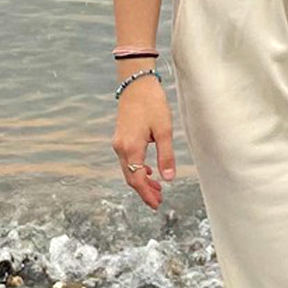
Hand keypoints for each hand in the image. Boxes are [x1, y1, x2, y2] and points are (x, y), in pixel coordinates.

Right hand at [112, 80, 174, 210]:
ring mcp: (119, 142)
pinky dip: (137, 169)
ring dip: (141, 180)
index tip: (157, 204)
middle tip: (159, 200)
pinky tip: (149, 171)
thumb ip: (166, 156)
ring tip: (157, 188)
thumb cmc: (152, 103)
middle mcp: (121, 148)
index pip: (137, 179)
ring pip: (128, 169)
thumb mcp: (164, 131)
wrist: (136, 84)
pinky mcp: (121, 137)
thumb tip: (169, 179)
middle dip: (144, 190)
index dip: (147, 194)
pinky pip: (127, 160)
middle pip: (130, 177)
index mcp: (131, 148)